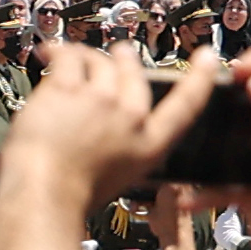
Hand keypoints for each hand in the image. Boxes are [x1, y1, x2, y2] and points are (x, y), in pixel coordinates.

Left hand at [0, 42, 211, 209]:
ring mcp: (100, 99)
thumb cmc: (71, 196)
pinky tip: (48, 54)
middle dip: (126, 59)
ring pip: (100, 62)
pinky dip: (58, 52)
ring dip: (89, 56)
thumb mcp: (119, 177)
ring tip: (75, 55)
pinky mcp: (68, 89)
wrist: (43, 193)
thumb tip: (113, 132)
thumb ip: (125, 149)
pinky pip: (68, 59)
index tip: (207, 58)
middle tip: (119, 53)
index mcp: (149, 145)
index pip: (185, 105)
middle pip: (133, 73)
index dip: (199, 79)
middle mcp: (130, 118)